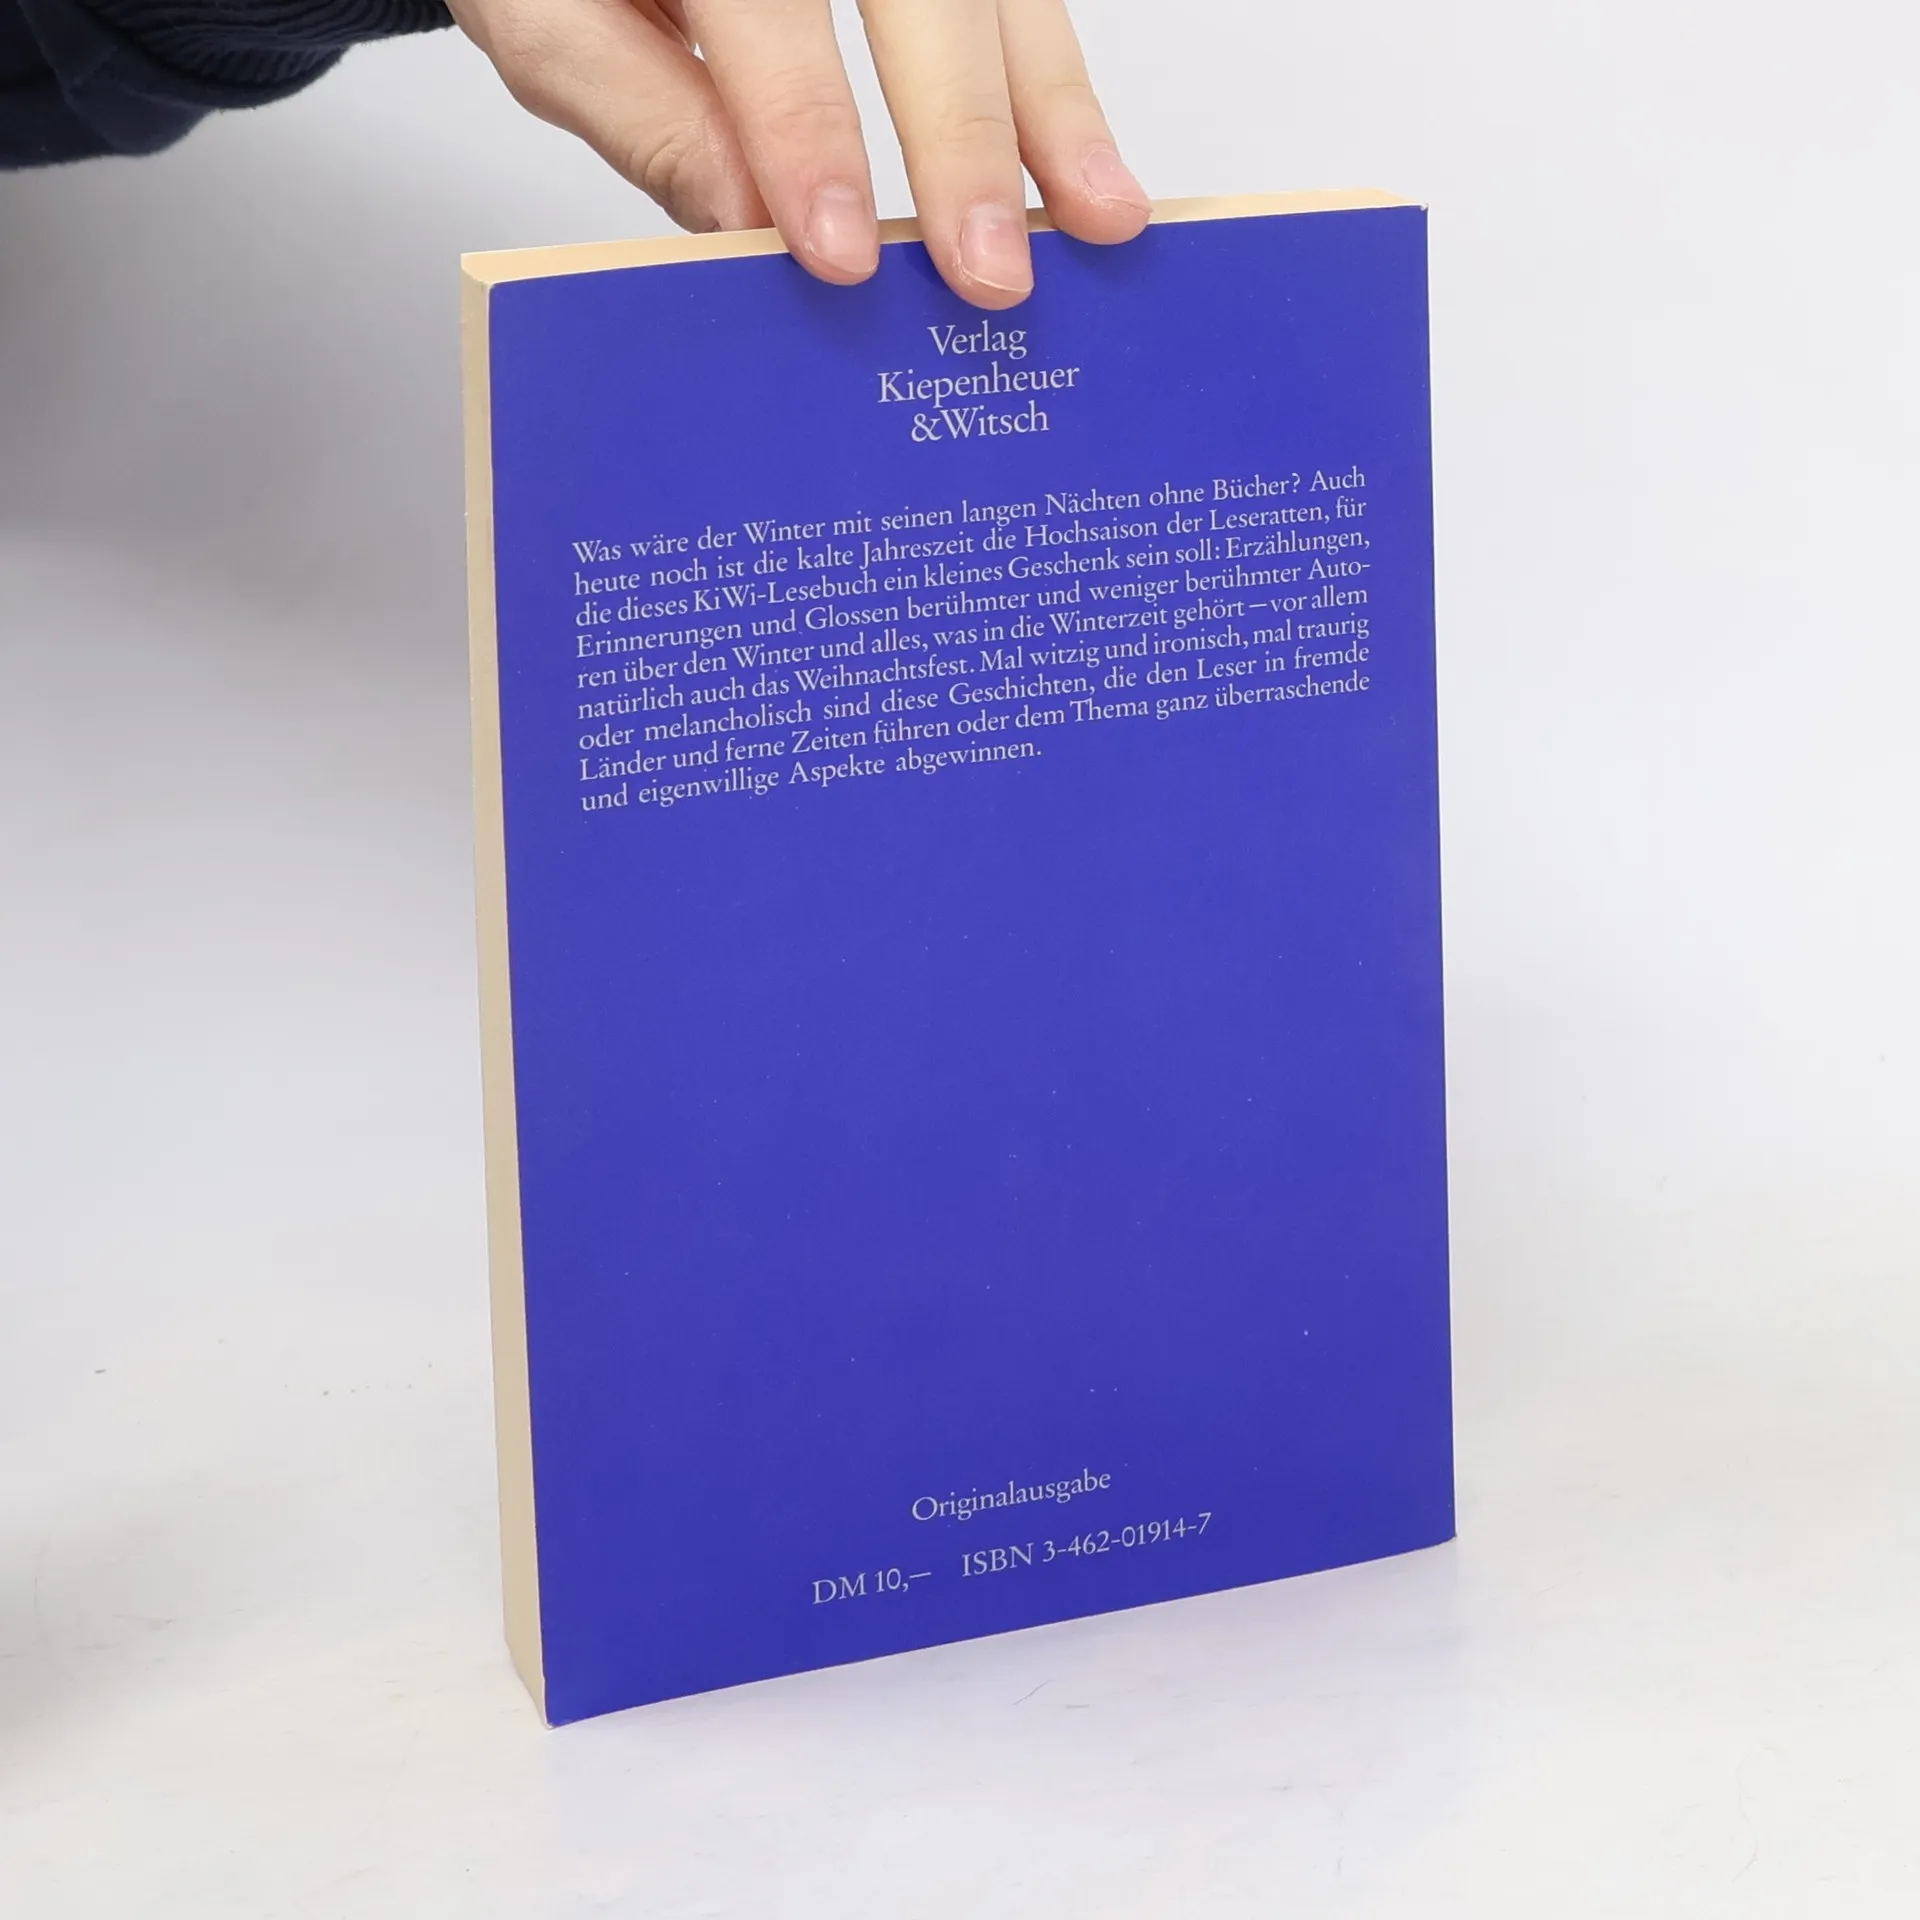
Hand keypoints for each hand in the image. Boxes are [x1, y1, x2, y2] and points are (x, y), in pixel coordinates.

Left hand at [444, 0, 1150, 307]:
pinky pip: (1016, 1)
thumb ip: (640, 109)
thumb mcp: (549, 15)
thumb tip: (748, 225)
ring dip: (1053, 112)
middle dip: (961, 138)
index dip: (808, 132)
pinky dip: (1054, 90)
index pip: (771, 11)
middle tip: (988, 270)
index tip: (841, 252)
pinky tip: (1088, 171)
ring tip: (1100, 219)